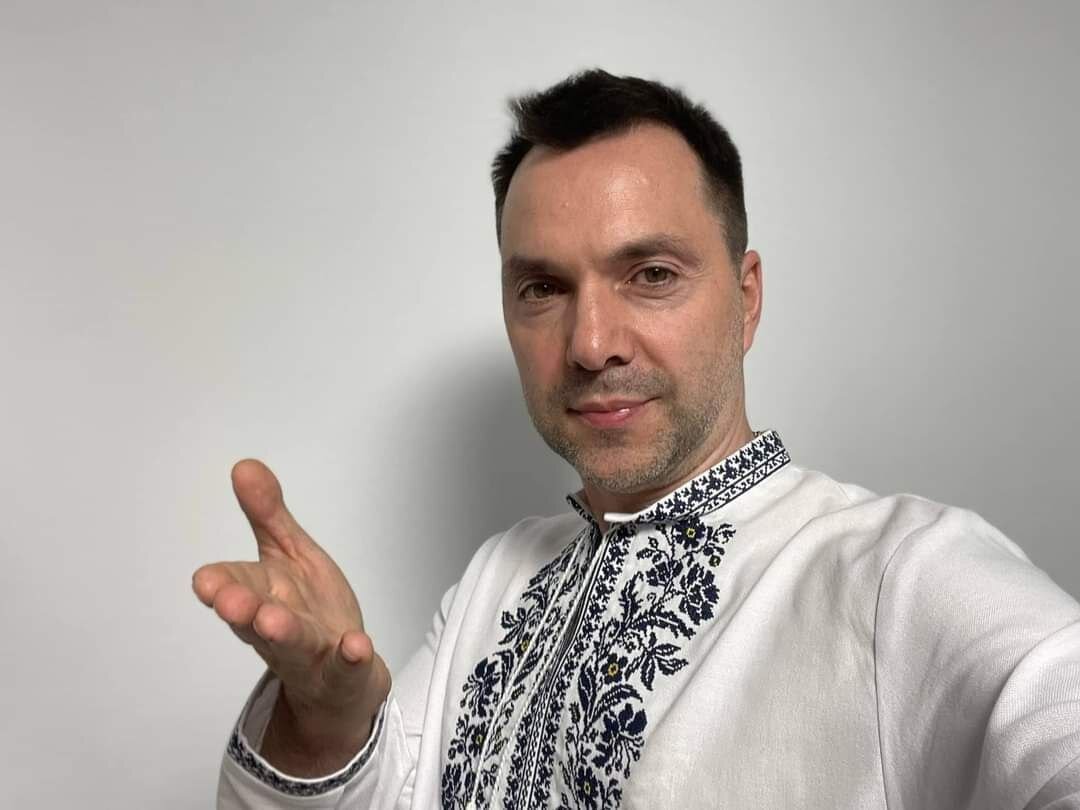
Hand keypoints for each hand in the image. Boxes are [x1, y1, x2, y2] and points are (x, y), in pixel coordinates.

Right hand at [193, 460, 389, 774]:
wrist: (340, 678)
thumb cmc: (307, 608)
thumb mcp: (289, 554)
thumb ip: (267, 514)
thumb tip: (244, 466)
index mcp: (258, 595)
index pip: (230, 587)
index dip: (218, 584)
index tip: (206, 581)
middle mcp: (276, 627)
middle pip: (253, 619)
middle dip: (241, 610)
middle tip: (230, 601)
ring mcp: (310, 651)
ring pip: (293, 644)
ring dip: (284, 633)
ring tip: (275, 621)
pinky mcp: (343, 669)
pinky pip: (346, 666)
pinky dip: (350, 657)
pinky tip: (357, 645)